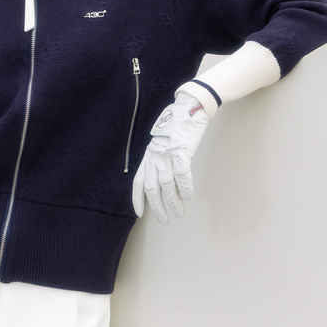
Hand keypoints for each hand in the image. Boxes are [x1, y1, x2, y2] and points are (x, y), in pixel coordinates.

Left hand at [132, 92, 208, 221]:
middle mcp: (155, 157)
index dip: (137, 199)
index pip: (138, 182)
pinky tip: (188, 197)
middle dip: (157, 207)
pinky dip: (186, 189)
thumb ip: (160, 161)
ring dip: (173, 202)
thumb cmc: (177, 127)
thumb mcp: (161, 144)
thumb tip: (165, 184)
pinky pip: (183, 176)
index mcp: (148, 155)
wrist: (189, 107)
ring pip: (167, 185)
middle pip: (152, 188)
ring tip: (179, 214)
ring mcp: (168, 154)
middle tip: (165, 219)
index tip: (139, 214)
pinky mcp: (182, 152)